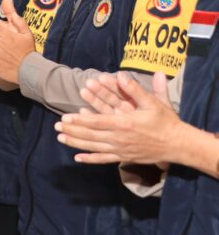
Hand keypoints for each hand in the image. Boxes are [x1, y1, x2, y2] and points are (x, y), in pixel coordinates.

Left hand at [55, 71, 181, 164]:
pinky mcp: (125, 158)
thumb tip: (121, 75)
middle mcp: (120, 138)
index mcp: (124, 124)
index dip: (79, 121)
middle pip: (90, 135)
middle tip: (56, 127)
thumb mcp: (152, 103)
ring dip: (76, 143)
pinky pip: (104, 159)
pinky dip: (90, 159)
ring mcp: (121, 150)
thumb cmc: (165, 122)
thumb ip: (135, 89)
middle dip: (71, 131)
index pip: (96, 122)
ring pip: (93, 147)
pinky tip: (78, 158)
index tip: (65, 118)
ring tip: (60, 139)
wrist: (178, 144)